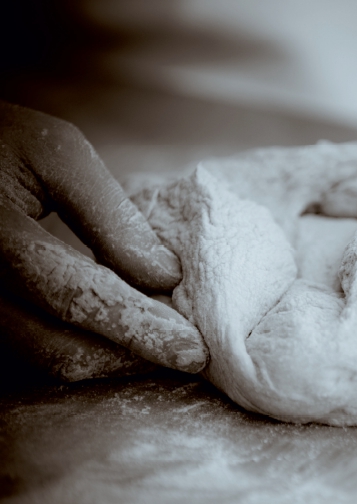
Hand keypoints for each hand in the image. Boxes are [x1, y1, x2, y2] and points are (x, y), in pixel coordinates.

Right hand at [0, 102, 207, 380]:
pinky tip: (124, 339)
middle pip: (58, 345)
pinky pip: (32, 351)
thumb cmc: (2, 142)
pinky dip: (85, 352)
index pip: (75, 295)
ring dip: (111, 362)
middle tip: (189, 355)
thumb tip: (167, 277)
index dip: (138, 326)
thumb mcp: (56, 154)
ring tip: (165, 346)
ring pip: (44, 358)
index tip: (192, 349)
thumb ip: (110, 215)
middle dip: (131, 357)